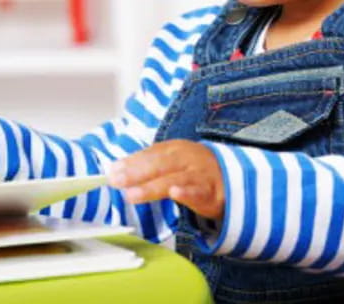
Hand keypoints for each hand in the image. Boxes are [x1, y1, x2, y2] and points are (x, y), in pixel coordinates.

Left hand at [107, 140, 224, 220]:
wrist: (231, 178)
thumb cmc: (193, 169)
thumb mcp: (170, 161)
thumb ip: (144, 165)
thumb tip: (114, 170)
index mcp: (174, 149)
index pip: (149, 154)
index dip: (131, 162)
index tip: (112, 172)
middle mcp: (185, 158)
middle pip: (159, 164)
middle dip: (136, 172)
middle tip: (117, 181)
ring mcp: (198, 174)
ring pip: (174, 179)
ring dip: (152, 186)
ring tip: (132, 194)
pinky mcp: (211, 192)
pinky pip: (198, 191)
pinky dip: (187, 192)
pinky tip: (175, 193)